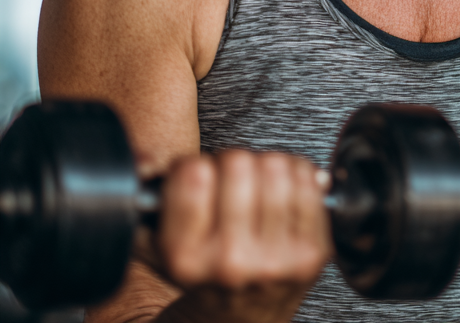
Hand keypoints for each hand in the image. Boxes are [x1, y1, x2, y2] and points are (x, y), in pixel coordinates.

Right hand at [150, 149, 331, 321]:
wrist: (239, 321)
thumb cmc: (201, 272)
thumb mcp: (156, 244)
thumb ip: (143, 198)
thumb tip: (142, 159)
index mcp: (186, 258)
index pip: (193, 174)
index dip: (194, 165)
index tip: (197, 176)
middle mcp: (231, 261)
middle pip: (239, 162)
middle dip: (232, 162)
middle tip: (230, 179)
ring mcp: (277, 257)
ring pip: (277, 165)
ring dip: (266, 165)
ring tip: (258, 184)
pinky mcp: (312, 251)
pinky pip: (309, 180)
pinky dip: (297, 173)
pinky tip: (284, 190)